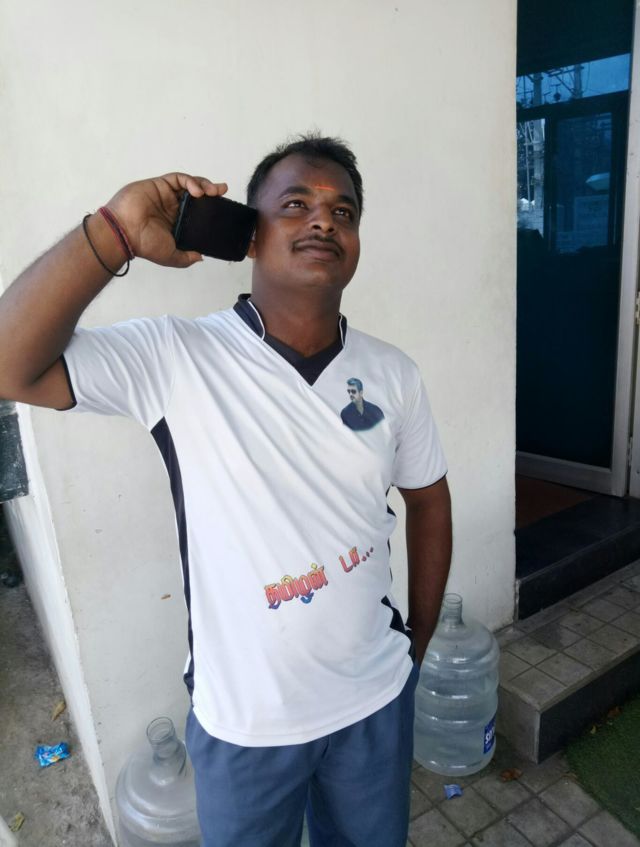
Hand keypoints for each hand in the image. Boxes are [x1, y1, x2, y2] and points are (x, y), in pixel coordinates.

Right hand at [106, 173, 227, 267]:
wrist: (125, 232)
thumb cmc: (145, 244)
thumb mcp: (171, 256)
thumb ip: (186, 257)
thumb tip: (201, 257)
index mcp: (176, 222)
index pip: (198, 211)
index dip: (211, 208)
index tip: (223, 207)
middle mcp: (172, 208)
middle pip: (196, 195)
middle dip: (211, 191)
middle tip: (222, 192)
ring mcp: (166, 195)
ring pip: (189, 184)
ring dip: (203, 184)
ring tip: (212, 191)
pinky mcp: (159, 184)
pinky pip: (178, 179)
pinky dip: (190, 181)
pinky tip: (197, 191)